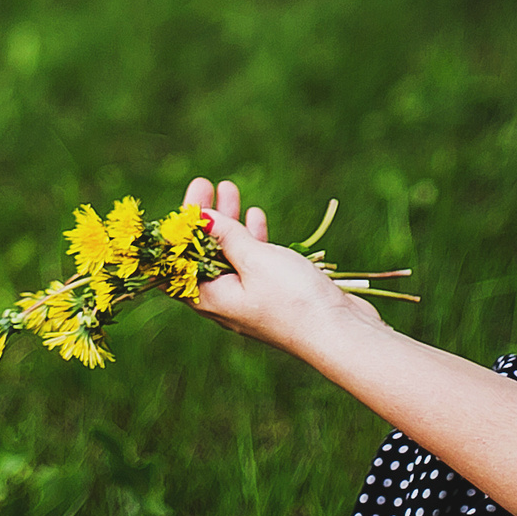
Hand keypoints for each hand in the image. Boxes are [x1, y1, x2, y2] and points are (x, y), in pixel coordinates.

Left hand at [183, 177, 381, 358]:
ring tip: (229, 188)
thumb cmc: (292, 299)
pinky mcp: (274, 292)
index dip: (176, 233)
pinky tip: (255, 215)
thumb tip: (199, 217)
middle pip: (203, 254)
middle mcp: (225, 300)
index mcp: (210, 299)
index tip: (182, 203)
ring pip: (230, 253)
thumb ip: (226, 236)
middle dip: (203, 219)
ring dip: (229, 222)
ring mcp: (250, 296)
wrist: (340, 331)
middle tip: (206, 184)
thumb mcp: (253, 260)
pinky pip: (255, 261)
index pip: (178, 265)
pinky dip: (252, 237)